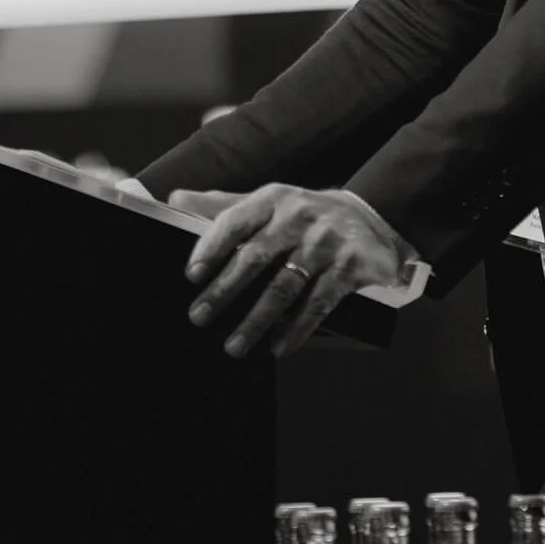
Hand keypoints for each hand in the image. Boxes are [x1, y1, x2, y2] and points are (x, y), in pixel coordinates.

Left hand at [173, 184, 403, 357]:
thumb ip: (223, 205)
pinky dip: (297, 328)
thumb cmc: (305, 215)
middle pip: (255, 256)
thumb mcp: (269, 203)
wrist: (368, 219)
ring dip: (256, 320)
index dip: (212, 246)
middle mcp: (300, 216)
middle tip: (199, 316)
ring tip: (234, 345)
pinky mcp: (349, 266)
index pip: (236, 220)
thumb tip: (176, 197)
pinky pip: (318, 303)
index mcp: (275, 198)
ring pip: (284, 287)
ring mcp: (326, 242)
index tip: (191, 275)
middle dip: (225, 290)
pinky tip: (279, 346)